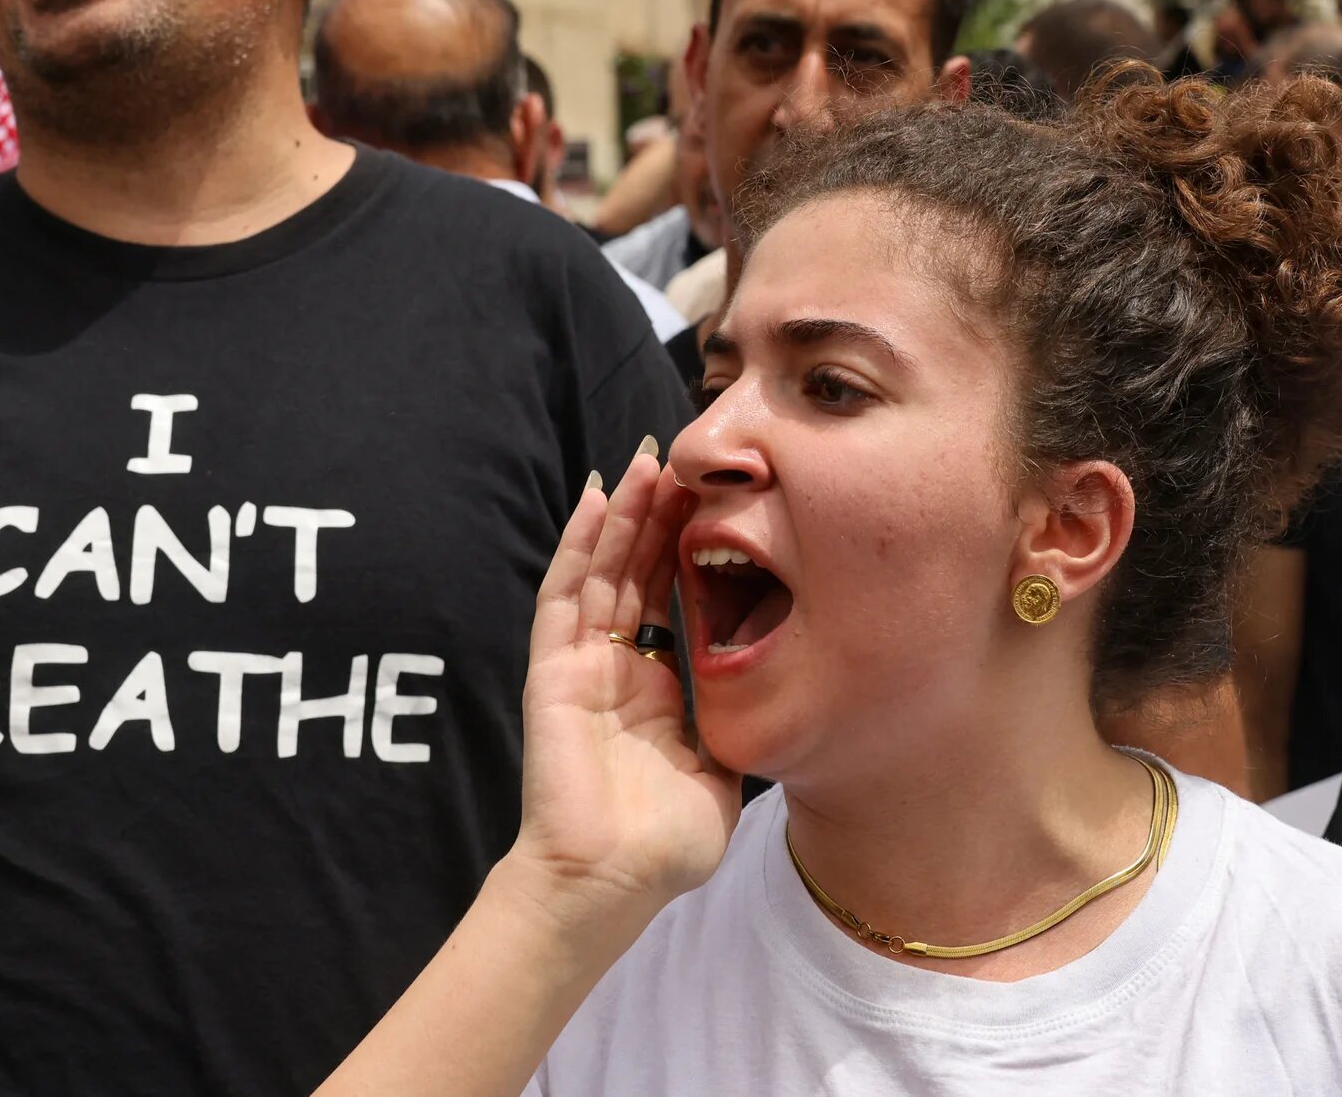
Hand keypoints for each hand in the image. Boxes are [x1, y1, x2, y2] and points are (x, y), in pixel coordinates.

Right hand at [507, 445, 731, 930]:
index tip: (721, 500)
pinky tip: (596, 498)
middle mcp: (619, 667)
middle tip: (686, 459)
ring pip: (604, 570)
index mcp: (658, 689)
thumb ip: (737, 719)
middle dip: (660, 515)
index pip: (674, 599)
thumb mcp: (723, 770)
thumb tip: (787, 682)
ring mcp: (583, 665)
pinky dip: (578, 544)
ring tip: (646, 459)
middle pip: (638, 571)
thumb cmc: (665, 843)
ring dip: (623, 514)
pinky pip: (564, 595)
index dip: (693, 549)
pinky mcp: (554, 670)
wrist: (609, 883)